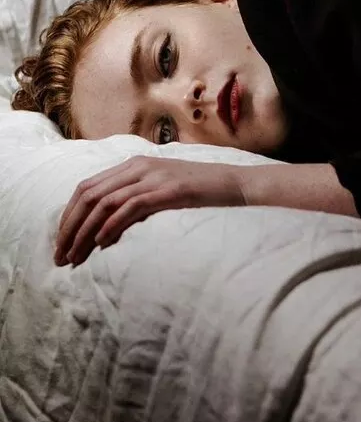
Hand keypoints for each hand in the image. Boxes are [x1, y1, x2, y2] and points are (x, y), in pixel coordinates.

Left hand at [55, 156, 244, 266]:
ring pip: (104, 203)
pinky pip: (130, 207)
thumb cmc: (204, 192)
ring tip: (76, 257)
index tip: (62, 242)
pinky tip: (103, 244)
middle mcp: (138, 167)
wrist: (238, 185)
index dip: (69, 216)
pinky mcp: (168, 190)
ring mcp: (154, 177)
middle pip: (88, 195)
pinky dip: (111, 226)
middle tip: (61, 256)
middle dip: (69, 228)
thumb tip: (108, 227)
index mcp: (134, 164)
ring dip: (84, 232)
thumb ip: (138, 198)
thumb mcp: (165, 190)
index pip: (87, 188)